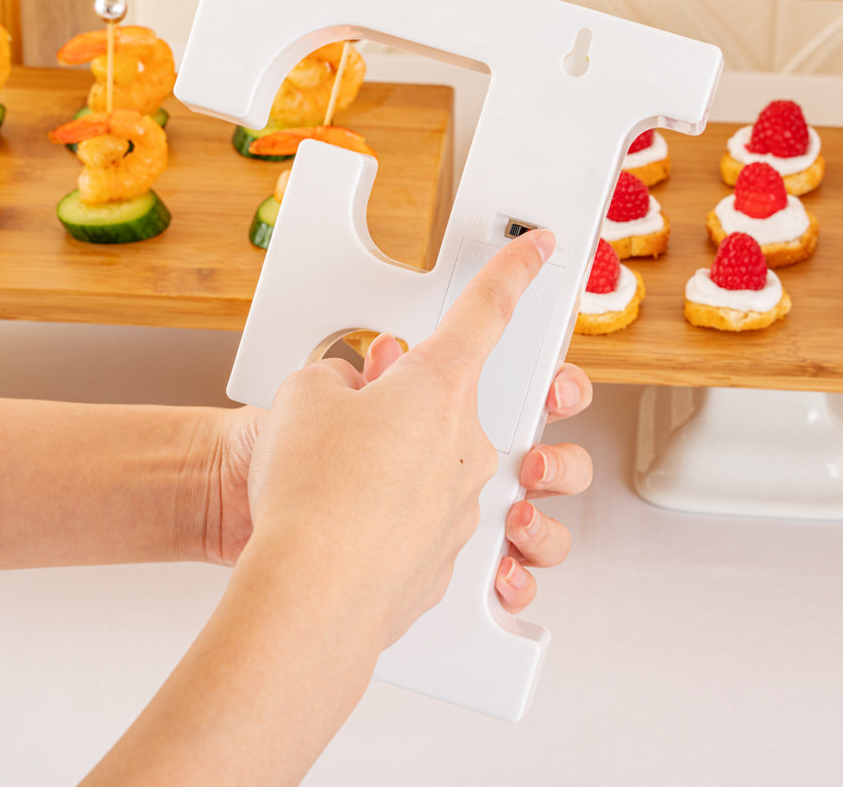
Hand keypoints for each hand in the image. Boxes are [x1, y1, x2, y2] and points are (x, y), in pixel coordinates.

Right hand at [237, 228, 558, 646]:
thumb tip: (352, 393)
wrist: (310, 591)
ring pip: (448, 467)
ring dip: (410, 465)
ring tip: (363, 476)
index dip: (513, 271)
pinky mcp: (447, 561)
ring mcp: (465, 507)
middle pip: (460, 402)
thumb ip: (339, 377)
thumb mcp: (304, 395)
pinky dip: (393, 521)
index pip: (486, 312)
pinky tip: (356, 529)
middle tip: (379, 410)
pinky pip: (429, 525)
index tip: (538, 250)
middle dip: (418, 403)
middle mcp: (466, 446)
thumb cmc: (311, 491)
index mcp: (439, 390)